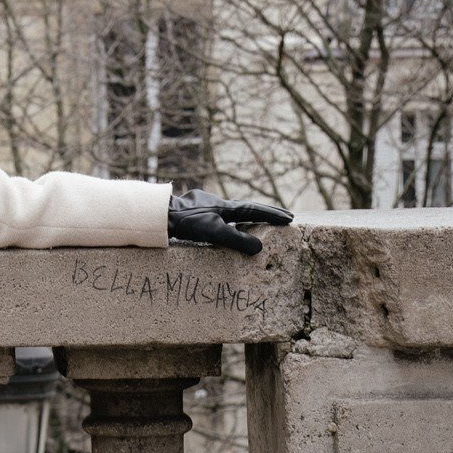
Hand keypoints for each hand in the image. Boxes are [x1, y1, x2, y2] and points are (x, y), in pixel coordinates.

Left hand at [167, 192, 292, 258]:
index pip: (255, 211)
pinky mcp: (197, 212)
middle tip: (283, 216)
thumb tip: (260, 248)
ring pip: (233, 212)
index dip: (273, 215)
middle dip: (266, 213)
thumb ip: (237, 240)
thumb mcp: (215, 232)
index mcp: (226, 207)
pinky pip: (221, 216)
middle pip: (247, 208)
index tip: (290, 218)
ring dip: (248, 216)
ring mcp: (207, 206)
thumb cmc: (187, 223)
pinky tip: (227, 226)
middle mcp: (219, 204)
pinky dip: (231, 221)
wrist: (162, 214)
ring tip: (260, 223)